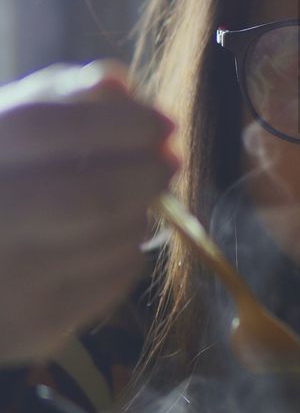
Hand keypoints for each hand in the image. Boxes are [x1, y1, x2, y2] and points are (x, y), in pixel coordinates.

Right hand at [0, 60, 178, 366]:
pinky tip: (107, 239)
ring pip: (112, 241)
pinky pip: (114, 282)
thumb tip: (118, 82)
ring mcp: (8, 284)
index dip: (121, 122)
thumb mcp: (5, 132)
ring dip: (140, 213)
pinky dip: (127, 252)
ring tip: (135, 199)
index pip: (49, 128)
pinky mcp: (35, 330)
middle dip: (147, 175)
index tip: (164, 123)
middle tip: (169, 162)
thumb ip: (57, 98)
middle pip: (92, 197)